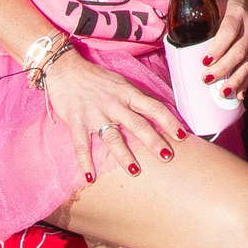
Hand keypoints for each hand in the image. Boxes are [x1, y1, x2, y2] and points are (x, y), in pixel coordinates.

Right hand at [44, 47, 185, 183]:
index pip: (153, 107)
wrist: (65, 69)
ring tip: (135, 172)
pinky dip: (85, 162)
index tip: (182, 135)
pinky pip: (81, 145)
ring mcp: (95, 114)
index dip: (169, 121)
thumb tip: (157, 113)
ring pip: (112, 137)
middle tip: (167, 157)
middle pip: (137, 124)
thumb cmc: (96, 78)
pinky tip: (90, 178)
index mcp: (127, 93)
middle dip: (153, 141)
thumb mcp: (121, 83)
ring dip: (124, 156)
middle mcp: (114, 104)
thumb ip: (136, 98)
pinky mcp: (76, 121)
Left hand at [202, 0, 247, 96]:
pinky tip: (239, 95)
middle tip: (207, 79)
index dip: (218, 47)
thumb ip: (197, 22)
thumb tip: (173, 42)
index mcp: (236, 13)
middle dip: (223, 67)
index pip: (228, 31)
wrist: (239, 0)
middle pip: (238, 50)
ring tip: (223, 93)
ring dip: (236, 79)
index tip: (205, 61)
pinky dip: (246, 83)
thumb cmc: (220, 5)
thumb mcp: (210, 7)